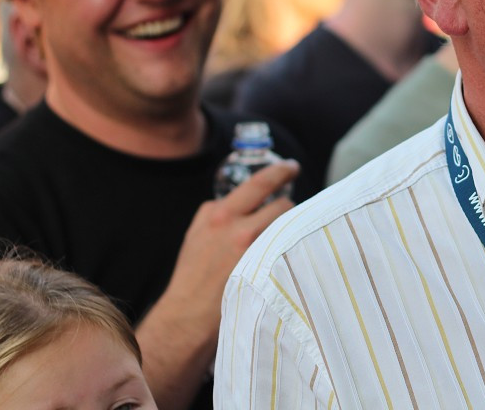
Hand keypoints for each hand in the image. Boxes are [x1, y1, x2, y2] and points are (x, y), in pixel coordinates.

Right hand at [163, 160, 299, 331]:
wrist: (186, 317)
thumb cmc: (193, 277)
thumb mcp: (197, 234)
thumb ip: (219, 214)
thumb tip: (243, 202)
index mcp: (219, 214)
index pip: (259, 182)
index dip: (280, 171)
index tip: (291, 167)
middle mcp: (237, 227)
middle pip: (282, 203)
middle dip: (290, 205)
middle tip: (297, 209)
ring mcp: (253, 249)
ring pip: (289, 226)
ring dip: (292, 229)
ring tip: (287, 240)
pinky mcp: (265, 270)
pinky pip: (289, 249)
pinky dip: (292, 248)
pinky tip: (290, 256)